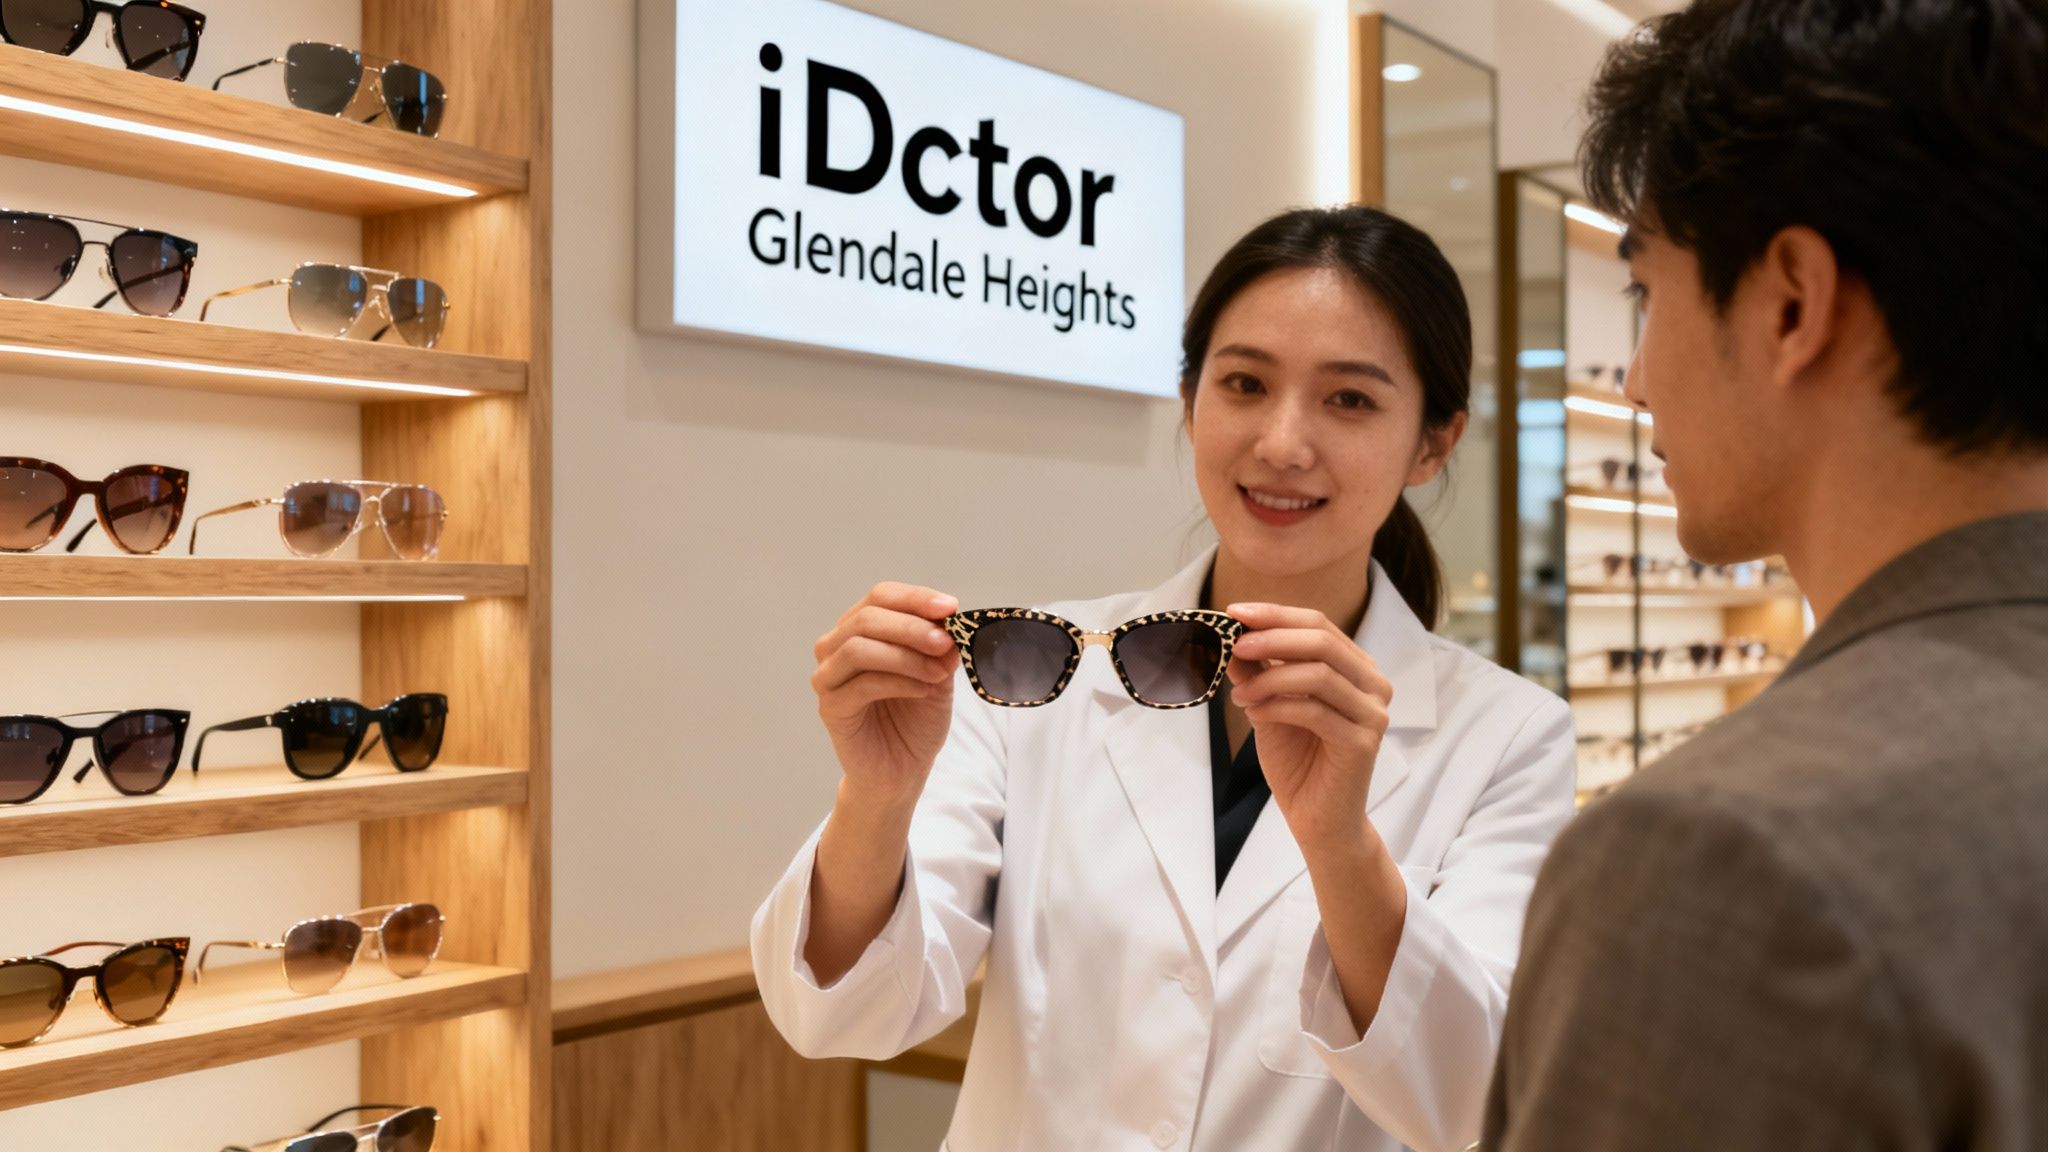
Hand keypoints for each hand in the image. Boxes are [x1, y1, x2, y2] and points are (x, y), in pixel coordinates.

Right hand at [811, 582, 960, 812]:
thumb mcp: (937, 674)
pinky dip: (899, 682)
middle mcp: (836, 647)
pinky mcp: (830, 708)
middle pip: (867, 618)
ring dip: (906, 655)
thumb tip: (949, 623)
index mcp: (860, 630)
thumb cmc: (915, 718)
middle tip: (946, 642)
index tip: (950, 607)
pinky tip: (924, 689)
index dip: (915, 598)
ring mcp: (828, 677)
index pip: (881, 596)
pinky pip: (861, 685)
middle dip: (912, 627)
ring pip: (858, 648)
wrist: (902, 769)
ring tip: (939, 672)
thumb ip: (939, 648)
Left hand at [1224, 602, 1393, 855]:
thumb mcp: (1269, 706)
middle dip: (1272, 638)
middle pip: (1322, 641)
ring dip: (1269, 678)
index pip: (1319, 624)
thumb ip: (1258, 673)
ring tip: (1239, 694)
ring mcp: (1373, 713)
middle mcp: (1373, 684)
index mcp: (1356, 668)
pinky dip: (1277, 706)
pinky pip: (1314, 711)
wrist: (1317, 819)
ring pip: (1318, 674)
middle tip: (1234, 645)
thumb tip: (1232, 638)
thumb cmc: (1298, 761)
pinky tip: (1253, 711)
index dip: (1275, 614)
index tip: (1234, 611)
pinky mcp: (1363, 741)